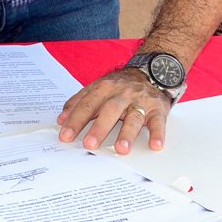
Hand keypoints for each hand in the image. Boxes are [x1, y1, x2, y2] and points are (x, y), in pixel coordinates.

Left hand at [57, 68, 171, 154]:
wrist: (151, 71)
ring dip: (127, 133)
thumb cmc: (120, 85)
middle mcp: (122, 94)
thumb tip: (62, 119)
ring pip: (134, 116)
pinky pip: (159, 121)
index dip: (76, 120)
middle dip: (99, 127)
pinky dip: (158, 133)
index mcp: (104, 88)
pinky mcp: (157, 108)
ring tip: (121, 149)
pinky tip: (155, 145)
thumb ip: (79, 102)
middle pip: (110, 110)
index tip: (66, 135)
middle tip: (89, 144)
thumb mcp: (98, 88)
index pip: (87, 105)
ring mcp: (140, 101)